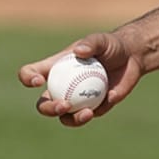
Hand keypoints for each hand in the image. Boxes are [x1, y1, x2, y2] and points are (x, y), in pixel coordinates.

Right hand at [17, 31, 143, 127]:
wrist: (131, 58)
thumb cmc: (110, 45)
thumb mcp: (101, 40)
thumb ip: (90, 43)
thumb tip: (79, 52)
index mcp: (54, 68)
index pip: (31, 73)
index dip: (28, 78)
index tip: (38, 81)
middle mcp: (60, 87)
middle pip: (44, 104)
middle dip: (49, 108)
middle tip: (64, 105)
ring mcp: (75, 100)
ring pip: (64, 117)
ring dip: (72, 119)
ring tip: (87, 113)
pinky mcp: (92, 109)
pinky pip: (89, 115)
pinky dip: (97, 110)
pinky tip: (110, 99)